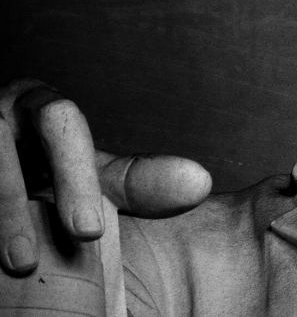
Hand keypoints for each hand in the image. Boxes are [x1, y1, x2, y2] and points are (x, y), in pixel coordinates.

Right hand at [0, 78, 211, 275]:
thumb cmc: (47, 176)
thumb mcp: (92, 178)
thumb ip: (139, 181)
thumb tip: (200, 183)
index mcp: (40, 108)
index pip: (59, 121)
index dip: (74, 177)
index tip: (90, 232)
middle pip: (7, 145)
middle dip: (28, 199)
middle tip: (63, 245)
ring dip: (1, 217)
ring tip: (21, 265)